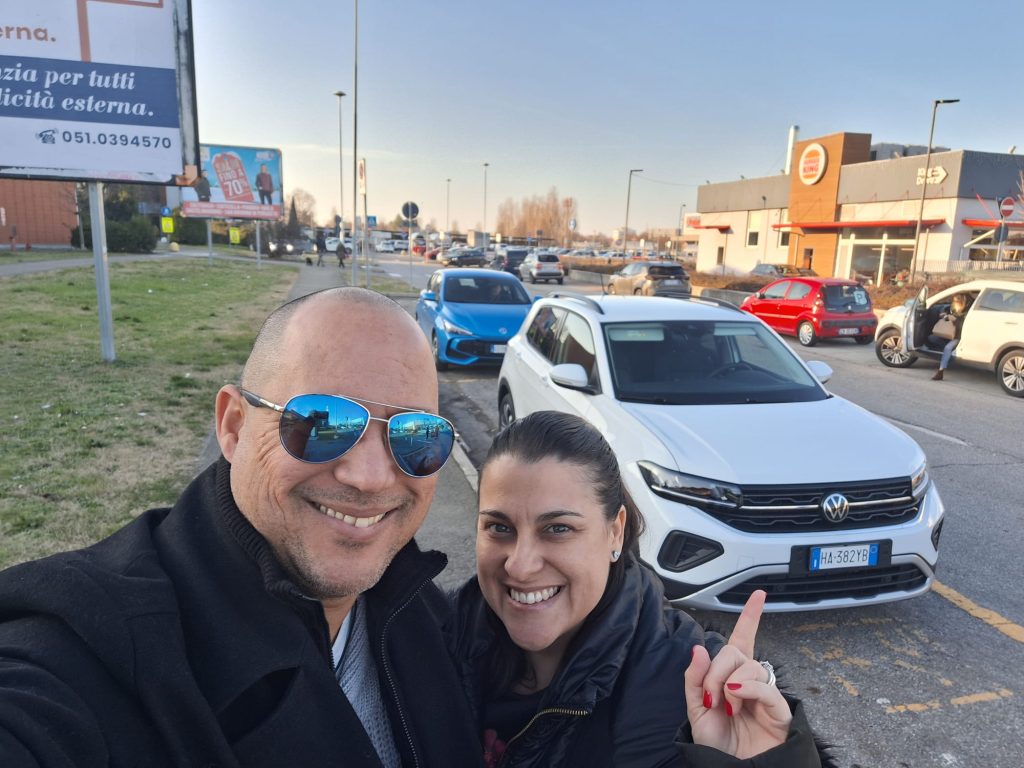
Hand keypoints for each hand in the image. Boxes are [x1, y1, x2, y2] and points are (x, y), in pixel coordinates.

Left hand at [684, 590, 791, 757]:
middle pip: (735, 651)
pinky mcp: (779, 708)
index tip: (759, 594)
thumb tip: (699, 648)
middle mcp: (750, 680)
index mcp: (730, 676)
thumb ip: (695, 678)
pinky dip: (747, 687)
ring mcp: (765, 693)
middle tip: (712, 698)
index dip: (751, 616)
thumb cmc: (717, 744)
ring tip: (726, 707)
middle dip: (716, 671)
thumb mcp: (696, 709)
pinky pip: (764, 685)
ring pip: (749, 665)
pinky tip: (736, 698)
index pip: (741, 639)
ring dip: (729, 683)